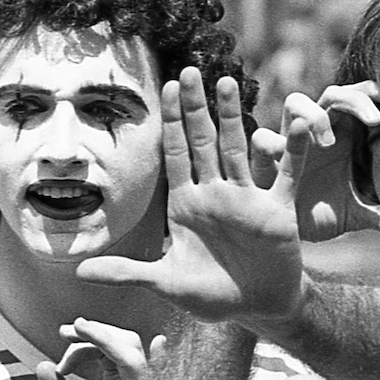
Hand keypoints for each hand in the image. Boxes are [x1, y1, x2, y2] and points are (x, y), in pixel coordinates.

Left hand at [37, 319, 163, 379]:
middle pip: (124, 341)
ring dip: (102, 335)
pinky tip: (102, 337)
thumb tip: (42, 366)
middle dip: (94, 332)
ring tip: (77, 329)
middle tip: (66, 331)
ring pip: (132, 348)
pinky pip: (139, 369)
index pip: (107, 351)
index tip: (59, 350)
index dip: (84, 343)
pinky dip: (121, 349)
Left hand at [79, 67, 308, 325]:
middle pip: (203, 142)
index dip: (172, 123)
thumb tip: (82, 271)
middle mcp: (215, 194)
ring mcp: (247, 199)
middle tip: (190, 70)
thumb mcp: (166, 283)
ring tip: (228, 82)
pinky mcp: (277, 211)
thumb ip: (127, 272)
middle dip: (195, 107)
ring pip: (238, 149)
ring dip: (233, 117)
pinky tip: (297, 125)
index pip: (176, 155)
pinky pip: (286, 175)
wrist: (258, 309)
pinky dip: (292, 151)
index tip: (166, 88)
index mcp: (186, 205)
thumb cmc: (211, 295)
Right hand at [251, 81, 379, 242]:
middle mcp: (316, 132)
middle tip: (374, 121)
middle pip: (332, 93)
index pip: (356, 99)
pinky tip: (283, 155)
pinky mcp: (265, 160)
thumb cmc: (320, 212)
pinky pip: (263, 140)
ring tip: (328, 141)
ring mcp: (289, 142)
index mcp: (341, 135)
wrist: (284, 235)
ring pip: (295, 103)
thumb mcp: (356, 214)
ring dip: (313, 115)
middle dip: (353, 99)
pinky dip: (273, 143)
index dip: (371, 93)